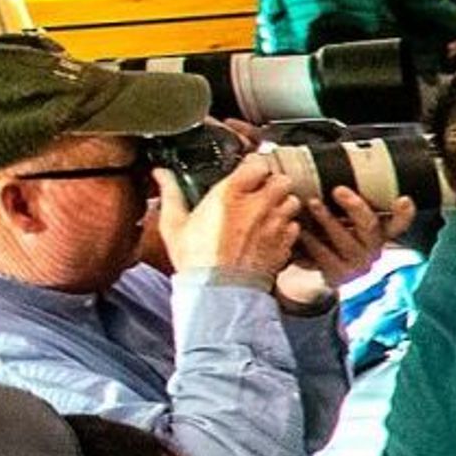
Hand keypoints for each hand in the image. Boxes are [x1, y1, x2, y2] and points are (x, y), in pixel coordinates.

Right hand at [157, 158, 300, 291]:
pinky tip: (271, 234)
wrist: (218, 291)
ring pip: (293, 201)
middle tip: (261, 193)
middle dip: (273, 184)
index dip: (254, 167)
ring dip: (283, 205)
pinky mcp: (285, 244)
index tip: (247, 173)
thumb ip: (170, 194)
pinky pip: (294, 227)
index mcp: (230, 194)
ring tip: (267, 213)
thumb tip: (160, 174)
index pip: (257, 164)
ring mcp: (275, 225)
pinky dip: (287, 228)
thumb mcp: (174, 224)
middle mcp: (258, 205)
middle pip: (282, 180)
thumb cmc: (194, 259)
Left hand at [289, 188, 411, 288]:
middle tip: (338, 190)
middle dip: (354, 206)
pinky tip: (300, 229)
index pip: (399, 223)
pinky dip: (310, 240)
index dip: (404, 213)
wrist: (315, 268)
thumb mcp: (342, 218)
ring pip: (344, 240)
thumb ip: (345, 202)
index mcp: (379, 232)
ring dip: (328, 219)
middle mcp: (373, 248)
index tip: (403, 200)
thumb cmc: (329, 234)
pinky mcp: (338, 275)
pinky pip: (324, 256)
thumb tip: (331, 166)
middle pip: (369, 225)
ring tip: (311, 203)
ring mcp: (357, 264)